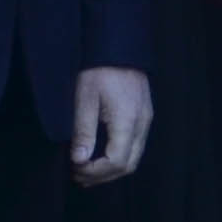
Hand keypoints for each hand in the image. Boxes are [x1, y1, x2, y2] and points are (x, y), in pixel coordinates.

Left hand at [71, 65, 152, 185]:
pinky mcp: (144, 115)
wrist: (118, 46)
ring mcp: (146, 120)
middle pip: (128, 165)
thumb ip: (83, 132)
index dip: (95, 171)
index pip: (116, 161)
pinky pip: (135, 146)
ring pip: (134, 158)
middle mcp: (142, 124)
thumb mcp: (85, 100)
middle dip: (102, 175)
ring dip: (110, 169)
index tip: (74, 168)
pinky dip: (118, 157)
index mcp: (128, 120)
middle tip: (77, 175)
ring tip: (86, 169)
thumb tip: (79, 160)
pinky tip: (100, 155)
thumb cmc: (99, 71)